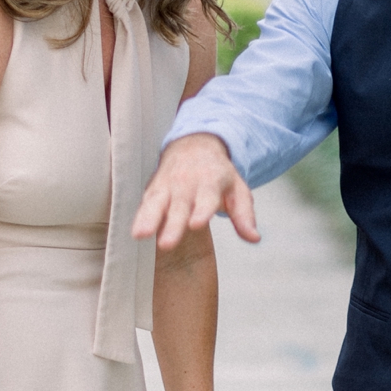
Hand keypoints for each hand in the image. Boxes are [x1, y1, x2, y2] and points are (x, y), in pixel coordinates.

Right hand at [133, 135, 259, 251]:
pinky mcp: (154, 189)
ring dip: (149, 219)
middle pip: (179, 205)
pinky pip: (146, 203)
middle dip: (172, 224)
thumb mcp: (238, 191)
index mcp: (211, 181)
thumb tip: (254, 238)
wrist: (194, 146)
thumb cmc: (219, 175)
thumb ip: (244, 216)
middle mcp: (187, 182)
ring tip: (141, 235)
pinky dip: (140, 216)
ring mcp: (168, 185)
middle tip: (166, 244)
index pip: (207, 198)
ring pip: (158, 202)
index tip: (196, 224)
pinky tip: (136, 233)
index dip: (201, 211)